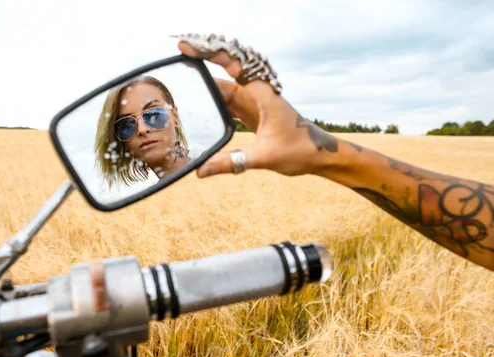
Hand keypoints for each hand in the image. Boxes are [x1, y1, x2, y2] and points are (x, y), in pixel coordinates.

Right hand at [177, 37, 337, 177]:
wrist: (319, 154)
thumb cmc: (300, 149)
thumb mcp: (265, 157)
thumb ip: (233, 162)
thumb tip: (201, 171)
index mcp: (260, 92)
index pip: (230, 64)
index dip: (207, 53)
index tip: (185, 48)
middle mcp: (255, 92)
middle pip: (221, 76)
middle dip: (199, 68)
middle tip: (174, 66)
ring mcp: (253, 102)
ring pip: (222, 90)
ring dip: (203, 89)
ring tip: (178, 87)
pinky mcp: (251, 113)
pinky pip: (227, 103)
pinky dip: (212, 103)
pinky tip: (196, 108)